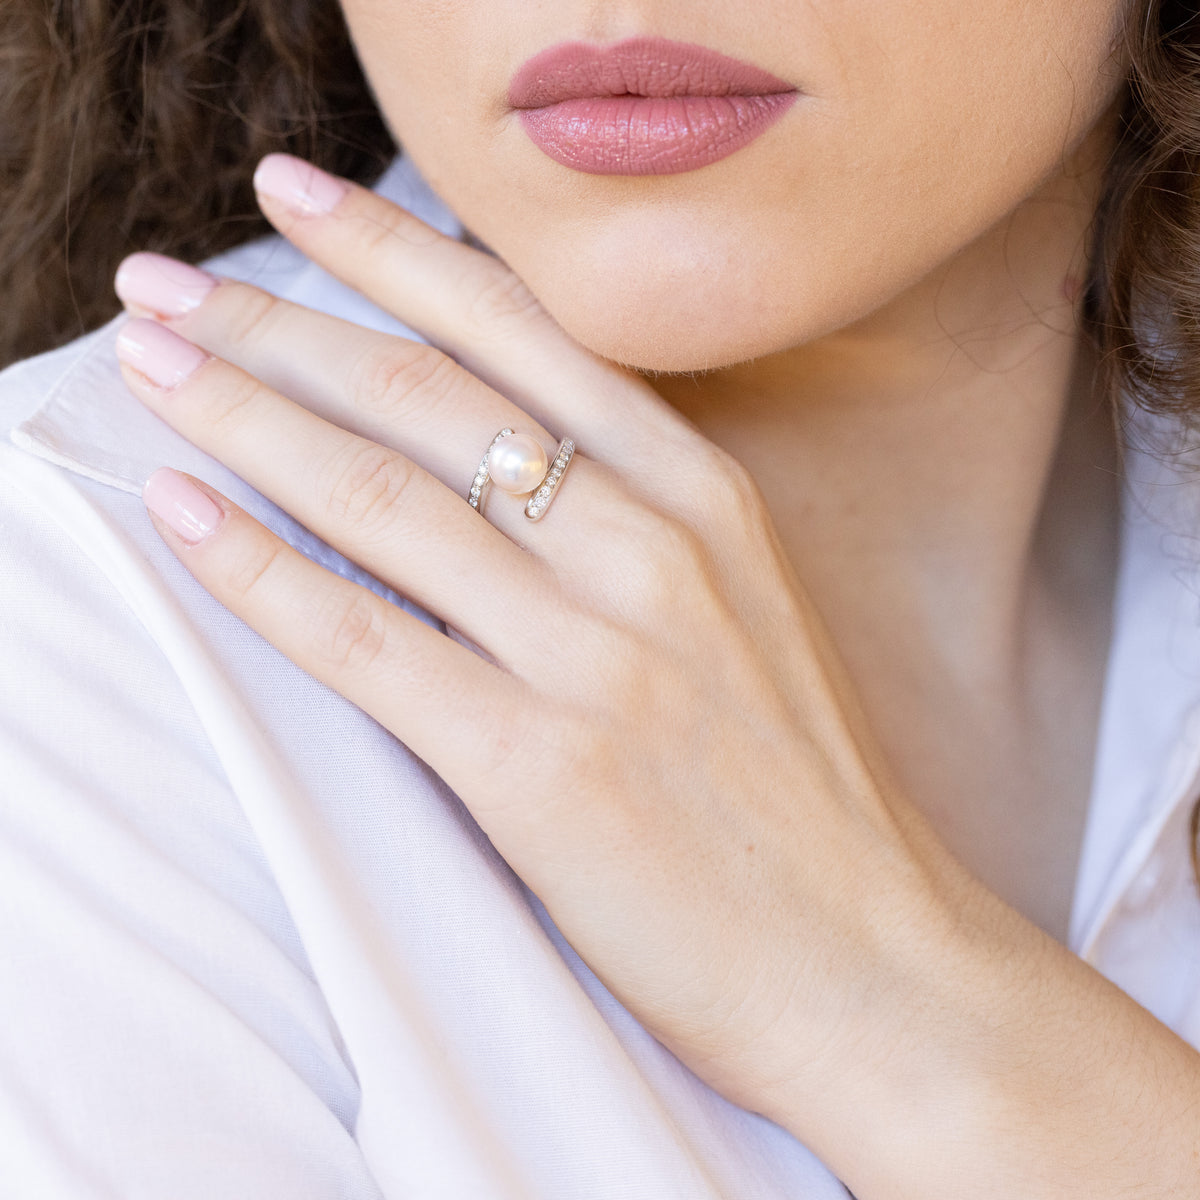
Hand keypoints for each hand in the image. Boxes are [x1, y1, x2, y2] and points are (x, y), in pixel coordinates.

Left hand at [111, 155, 1023, 1187]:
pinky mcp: (541, 767)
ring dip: (244, 419)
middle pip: (430, 395)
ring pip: (382, 498)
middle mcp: (653, 549)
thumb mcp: (738, 601)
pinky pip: (366, 641)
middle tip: (169, 283)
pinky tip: (187, 515)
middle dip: (279, 324)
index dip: (391, 244)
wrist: (864, 955)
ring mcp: (600, 656)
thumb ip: (625, 514)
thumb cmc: (793, 785)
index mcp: (707, 493)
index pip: (523, 327)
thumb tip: (479, 450)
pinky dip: (261, 575)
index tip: (295, 188)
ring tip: (149, 366)